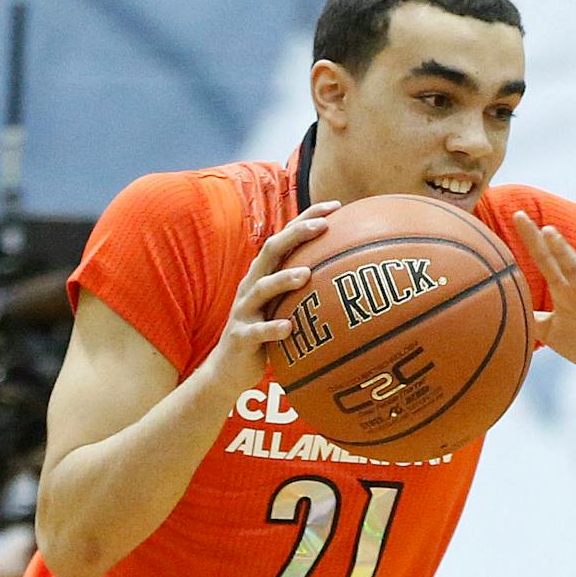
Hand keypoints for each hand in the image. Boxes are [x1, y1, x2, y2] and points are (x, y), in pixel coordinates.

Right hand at [201, 202, 338, 397]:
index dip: (308, 218)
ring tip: (306, 275)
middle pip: (271, 251)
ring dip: (283, 279)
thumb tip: (348, 277)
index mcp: (263, 275)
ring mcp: (244, 310)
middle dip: (296, 235)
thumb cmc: (264, 335)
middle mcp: (251, 285)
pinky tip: (289, 328)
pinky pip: (257, 332)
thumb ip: (303, 289)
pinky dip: (273, 328)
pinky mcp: (241, 337)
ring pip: (262, 288)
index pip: (286, 238)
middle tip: (323, 227)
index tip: (337, 206)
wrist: (228, 370)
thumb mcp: (281, 306)